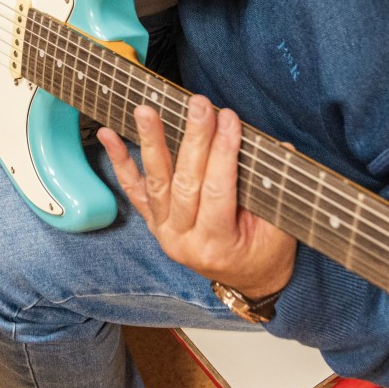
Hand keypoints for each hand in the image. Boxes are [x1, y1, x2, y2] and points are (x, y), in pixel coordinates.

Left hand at [101, 95, 297, 298]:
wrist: (247, 281)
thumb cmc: (265, 254)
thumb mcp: (281, 231)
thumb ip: (277, 192)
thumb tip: (281, 147)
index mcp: (217, 245)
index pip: (218, 191)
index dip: (223, 152)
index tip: (229, 119)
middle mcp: (183, 240)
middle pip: (186, 182)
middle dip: (194, 139)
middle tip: (198, 106)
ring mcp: (164, 231)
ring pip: (156, 181)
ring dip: (151, 142)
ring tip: (145, 111)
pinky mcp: (154, 221)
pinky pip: (134, 189)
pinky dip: (120, 161)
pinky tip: (108, 135)